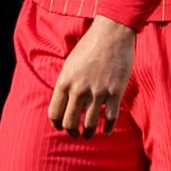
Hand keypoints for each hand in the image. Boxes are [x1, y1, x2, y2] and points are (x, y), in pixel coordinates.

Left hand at [48, 15, 134, 138]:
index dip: (56, 123)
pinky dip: (107, 128)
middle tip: (75, 134)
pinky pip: (110, 118)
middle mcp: (78, 90)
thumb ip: (67, 83)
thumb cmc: (89, 46)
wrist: (111, 35)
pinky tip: (106, 131)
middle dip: (71, 132)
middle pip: (70, 122)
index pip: (55, 112)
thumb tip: (65, 101)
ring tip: (88, 136)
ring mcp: (97, 93)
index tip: (60, 127)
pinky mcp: (115, 93)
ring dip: (88, 133)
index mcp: (64, 81)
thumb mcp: (70, 63)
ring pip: (90, 124)